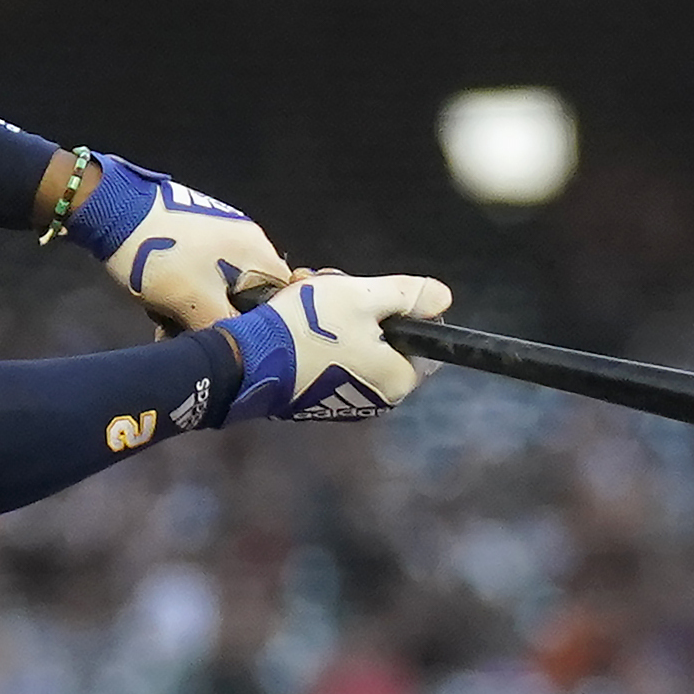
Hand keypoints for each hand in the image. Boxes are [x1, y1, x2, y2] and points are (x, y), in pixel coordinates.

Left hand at [65, 156, 291, 334]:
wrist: (111, 209)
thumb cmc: (161, 256)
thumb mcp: (194, 303)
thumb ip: (228, 330)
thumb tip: (243, 354)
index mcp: (256, 251)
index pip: (283, 296)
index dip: (267, 325)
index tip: (242, 344)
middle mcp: (245, 238)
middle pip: (248, 294)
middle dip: (222, 319)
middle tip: (193, 335)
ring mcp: (217, 232)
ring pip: (219, 287)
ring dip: (196, 310)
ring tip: (167, 323)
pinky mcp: (191, 232)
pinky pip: (199, 273)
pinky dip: (184, 293)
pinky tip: (159, 305)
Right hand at [219, 272, 447, 421]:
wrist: (250, 361)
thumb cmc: (310, 328)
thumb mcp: (363, 296)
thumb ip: (407, 295)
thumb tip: (443, 298)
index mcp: (399, 379)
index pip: (422, 342)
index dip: (402, 311)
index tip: (375, 295)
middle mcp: (378, 399)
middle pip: (385, 341)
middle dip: (362, 311)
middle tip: (334, 291)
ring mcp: (345, 402)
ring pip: (355, 346)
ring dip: (336, 319)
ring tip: (307, 301)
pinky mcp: (316, 400)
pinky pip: (330, 361)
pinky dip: (318, 339)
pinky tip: (295, 322)